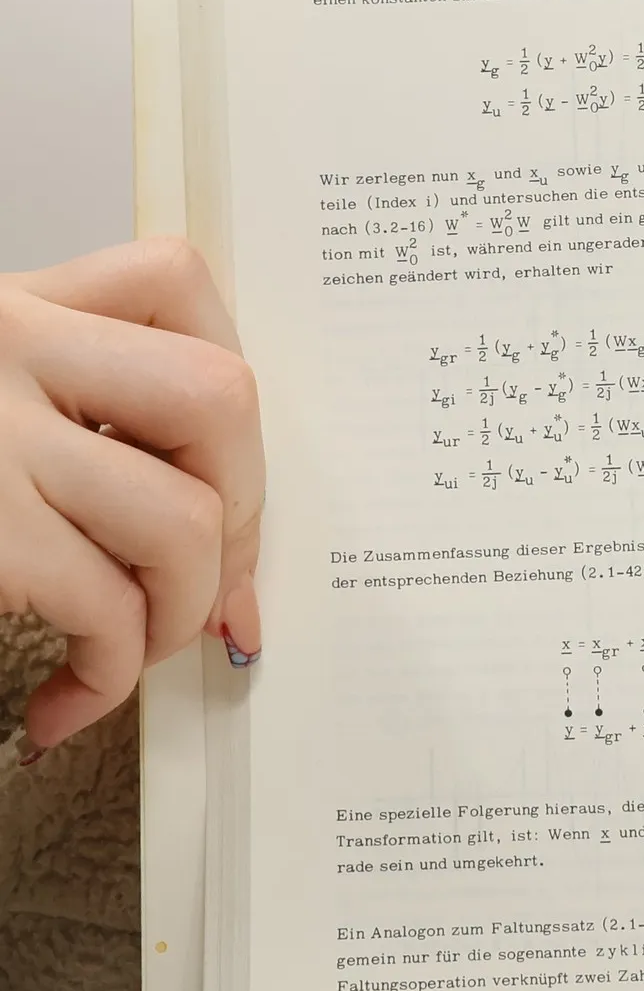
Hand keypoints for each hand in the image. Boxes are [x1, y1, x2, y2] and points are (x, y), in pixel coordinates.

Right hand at [0, 239, 264, 756]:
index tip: (228, 489)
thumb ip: (51, 416)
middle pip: (219, 398)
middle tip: (204, 595)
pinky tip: (60, 707)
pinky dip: (107, 678)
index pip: (173, 283)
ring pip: (182, 515)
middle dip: (245, 517)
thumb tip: (205, 535)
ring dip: (179, 614)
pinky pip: (104, 604)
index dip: (226, 394)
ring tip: (122, 657)